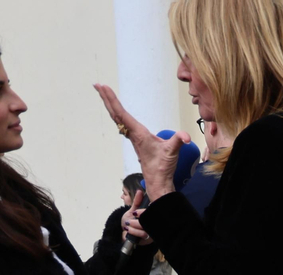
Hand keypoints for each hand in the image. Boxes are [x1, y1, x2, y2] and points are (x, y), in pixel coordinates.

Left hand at [93, 83, 188, 200]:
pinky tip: (116, 112)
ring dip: (110, 105)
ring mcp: (133, 137)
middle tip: (97, 85)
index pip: (122, 113)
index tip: (104, 87)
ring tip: (103, 93)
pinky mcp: (136, 140)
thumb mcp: (172, 152)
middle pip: (115, 113)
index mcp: (138, 133)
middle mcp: (132, 134)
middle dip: (106, 99)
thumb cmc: (162, 167)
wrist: (157, 181)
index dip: (112, 99)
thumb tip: (186, 136)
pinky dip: (117, 114)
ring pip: (117, 118)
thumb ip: (179, 141)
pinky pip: (122, 123)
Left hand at [120, 189, 150, 244]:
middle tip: (130, 219)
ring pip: (146, 229)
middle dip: (138, 221)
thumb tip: (139, 191)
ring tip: (128, 225)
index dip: (144, 212)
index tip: (135, 213)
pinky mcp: (148, 240)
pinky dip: (135, 232)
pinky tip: (128, 230)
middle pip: (150, 222)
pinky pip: (143, 236)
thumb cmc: (129, 222)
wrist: (123, 233)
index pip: (153, 213)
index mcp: (152, 217)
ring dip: (135, 227)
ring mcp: (152, 233)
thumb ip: (137, 202)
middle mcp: (154, 225)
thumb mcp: (132, 211)